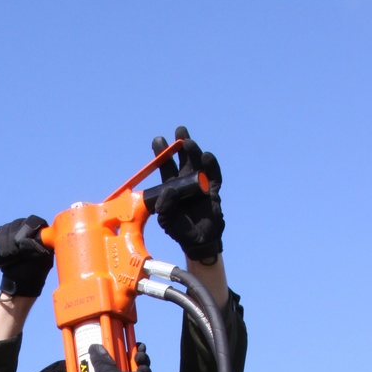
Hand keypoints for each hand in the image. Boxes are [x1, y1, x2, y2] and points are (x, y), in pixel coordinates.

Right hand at [0, 215, 53, 297]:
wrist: (20, 279)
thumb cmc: (34, 271)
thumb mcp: (41, 264)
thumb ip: (37, 251)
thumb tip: (24, 242)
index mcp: (41, 230)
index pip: (33, 221)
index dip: (26, 229)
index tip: (19, 243)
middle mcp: (27, 225)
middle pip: (16, 224)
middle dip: (12, 240)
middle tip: (13, 254)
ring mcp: (13, 228)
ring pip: (5, 229)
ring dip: (4, 245)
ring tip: (8, 258)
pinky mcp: (1, 233)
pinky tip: (2, 255)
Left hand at [150, 126, 223, 262]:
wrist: (199, 241)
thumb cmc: (181, 230)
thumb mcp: (166, 220)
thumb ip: (164, 207)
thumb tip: (169, 189)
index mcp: (172, 186)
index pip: (166, 166)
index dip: (162, 154)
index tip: (158, 140)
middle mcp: (186, 182)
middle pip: (183, 159)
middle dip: (180, 145)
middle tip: (179, 131)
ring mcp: (200, 184)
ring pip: (198, 163)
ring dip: (193, 152)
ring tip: (188, 142)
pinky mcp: (213, 190)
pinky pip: (213, 175)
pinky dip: (210, 165)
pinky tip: (206, 156)